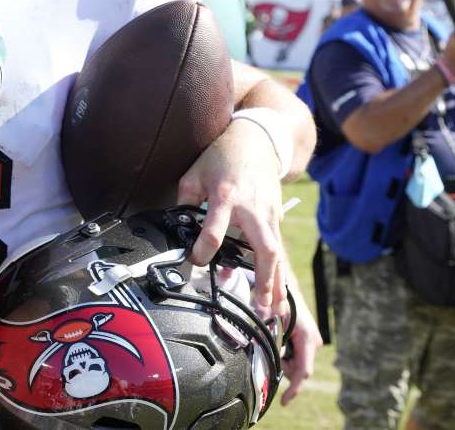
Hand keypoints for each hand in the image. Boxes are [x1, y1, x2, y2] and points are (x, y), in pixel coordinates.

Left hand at [178, 119, 284, 315]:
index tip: (195, 261)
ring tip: (272, 313)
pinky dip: (277, 274)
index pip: (215, 230)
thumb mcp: (193, 174)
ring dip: (276, 285)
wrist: (257, 140)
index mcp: (226, 196)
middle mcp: (252, 208)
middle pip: (263, 248)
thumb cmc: (221, 157)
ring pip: (277, 254)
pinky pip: (278, 250)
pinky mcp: (276, 218)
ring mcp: (268, 214)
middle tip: (258, 306)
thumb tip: (176, 230)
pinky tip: (276, 296)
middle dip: (262, 278)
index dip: (203, 250)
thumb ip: (184, 203)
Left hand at [279, 290, 321, 404]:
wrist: (286, 288)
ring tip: (277, 338)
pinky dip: (285, 354)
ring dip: (282, 359)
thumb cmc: (279, 302)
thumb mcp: (271, 320)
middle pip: (296, 370)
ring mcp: (312, 343)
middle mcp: (313, 343)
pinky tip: (281, 341)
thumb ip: (270, 338)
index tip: (284, 401)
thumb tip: (261, 352)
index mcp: (307, 339)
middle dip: (282, 366)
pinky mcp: (308, 343)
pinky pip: (295, 357)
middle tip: (272, 346)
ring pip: (294, 365)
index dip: (294, 389)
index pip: (303, 371)